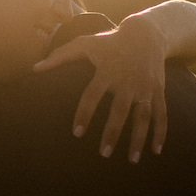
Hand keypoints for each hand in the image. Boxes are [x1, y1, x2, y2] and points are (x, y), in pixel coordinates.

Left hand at [32, 15, 167, 162]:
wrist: (147, 35)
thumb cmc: (110, 42)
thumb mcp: (85, 43)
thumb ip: (60, 56)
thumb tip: (34, 68)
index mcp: (107, 70)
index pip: (93, 94)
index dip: (84, 113)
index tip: (76, 133)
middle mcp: (127, 80)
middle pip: (120, 110)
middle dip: (112, 132)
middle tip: (103, 154)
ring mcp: (145, 87)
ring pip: (143, 116)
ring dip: (138, 139)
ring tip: (132, 160)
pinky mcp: (158, 91)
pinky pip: (161, 114)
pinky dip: (161, 133)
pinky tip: (156, 151)